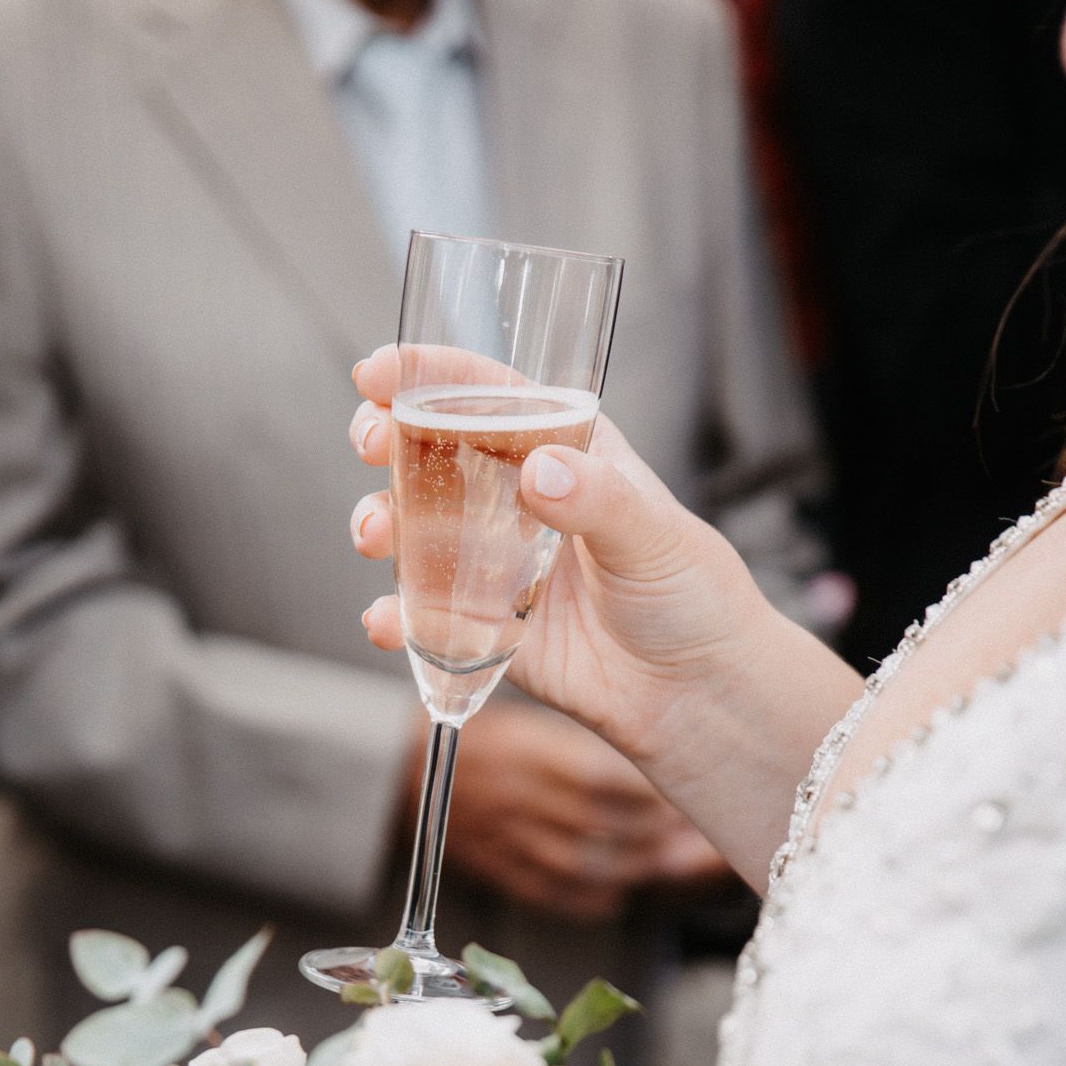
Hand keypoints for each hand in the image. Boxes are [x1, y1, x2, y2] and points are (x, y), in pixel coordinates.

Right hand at [349, 350, 774, 795]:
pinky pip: (426, 615)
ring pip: (415, 530)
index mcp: (563, 449)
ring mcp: (494, 563)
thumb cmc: (690, 594)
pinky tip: (386, 620)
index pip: (487, 394)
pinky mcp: (484, 626)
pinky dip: (397, 617)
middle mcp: (518, 499)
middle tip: (370, 444)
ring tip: (374, 535)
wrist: (694, 692)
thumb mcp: (654, 533)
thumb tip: (541, 472)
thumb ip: (598, 498)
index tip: (378, 373)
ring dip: (381, 524)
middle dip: (387, 442)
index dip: (427, 374)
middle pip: (432, 453)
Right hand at [401, 703, 706, 922]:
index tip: (684, 784)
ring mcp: (506, 837)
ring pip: (583, 863)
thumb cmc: (478, 735)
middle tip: (695, 835)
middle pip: (602, 827)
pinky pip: (548, 891)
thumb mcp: (525, 720)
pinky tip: (616, 894)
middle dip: (655, 834)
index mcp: (529, 752)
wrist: (397, 766)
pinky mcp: (494, 867)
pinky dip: (588, 899)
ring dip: (632, 867)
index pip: (602, 779)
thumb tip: (647, 739)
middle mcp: (521, 797)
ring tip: (669, 863)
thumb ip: (575, 740)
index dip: (648, 792)